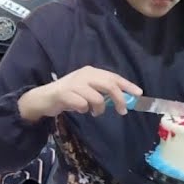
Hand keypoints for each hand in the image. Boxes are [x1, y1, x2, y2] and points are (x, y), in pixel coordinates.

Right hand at [17, 66, 141, 122]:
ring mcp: (74, 84)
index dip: (127, 85)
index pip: (114, 77)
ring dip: (98, 108)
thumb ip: (103, 92)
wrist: (44, 98)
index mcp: (92, 71)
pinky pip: (82, 105)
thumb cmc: (70, 94)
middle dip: (119, 99)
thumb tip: (123, 100)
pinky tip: (79, 110)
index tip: (139, 94)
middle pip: (109, 85)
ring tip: (94, 112)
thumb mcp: (88, 89)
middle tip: (122, 111)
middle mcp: (84, 75)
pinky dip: (83, 110)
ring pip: (96, 97)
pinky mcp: (64, 94)